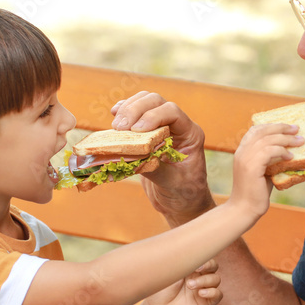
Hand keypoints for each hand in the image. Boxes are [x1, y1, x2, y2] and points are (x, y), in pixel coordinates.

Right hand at [110, 92, 213, 221]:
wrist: (181, 202)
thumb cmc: (184, 194)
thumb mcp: (173, 184)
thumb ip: (157, 169)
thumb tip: (138, 157)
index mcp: (191, 135)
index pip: (173, 113)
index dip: (153, 116)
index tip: (135, 130)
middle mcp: (178, 127)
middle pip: (156, 101)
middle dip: (135, 109)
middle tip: (118, 127)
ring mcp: (163, 127)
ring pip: (145, 102)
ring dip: (128, 109)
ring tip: (115, 126)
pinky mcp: (148, 133)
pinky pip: (136, 113)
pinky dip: (123, 111)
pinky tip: (113, 115)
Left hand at [142, 260, 221, 304]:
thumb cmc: (160, 291)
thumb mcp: (169, 273)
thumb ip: (180, 262)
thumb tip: (189, 248)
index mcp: (191, 268)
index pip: (205, 258)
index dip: (204, 258)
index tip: (194, 261)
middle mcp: (199, 277)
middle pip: (214, 266)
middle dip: (209, 266)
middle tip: (197, 270)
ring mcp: (203, 289)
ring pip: (216, 279)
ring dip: (205, 280)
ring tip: (190, 286)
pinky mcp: (206, 303)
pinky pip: (218, 294)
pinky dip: (213, 292)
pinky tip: (200, 293)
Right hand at [229, 123, 301, 217]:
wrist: (244, 209)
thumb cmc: (255, 192)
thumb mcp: (263, 171)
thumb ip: (270, 159)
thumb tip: (288, 151)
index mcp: (242, 151)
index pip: (255, 130)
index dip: (271, 125)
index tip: (287, 126)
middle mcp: (241, 152)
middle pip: (262, 131)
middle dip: (281, 128)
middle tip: (296, 129)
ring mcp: (245, 159)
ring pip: (267, 140)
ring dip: (286, 139)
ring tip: (299, 142)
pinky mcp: (251, 167)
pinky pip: (269, 151)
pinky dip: (282, 151)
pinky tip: (290, 157)